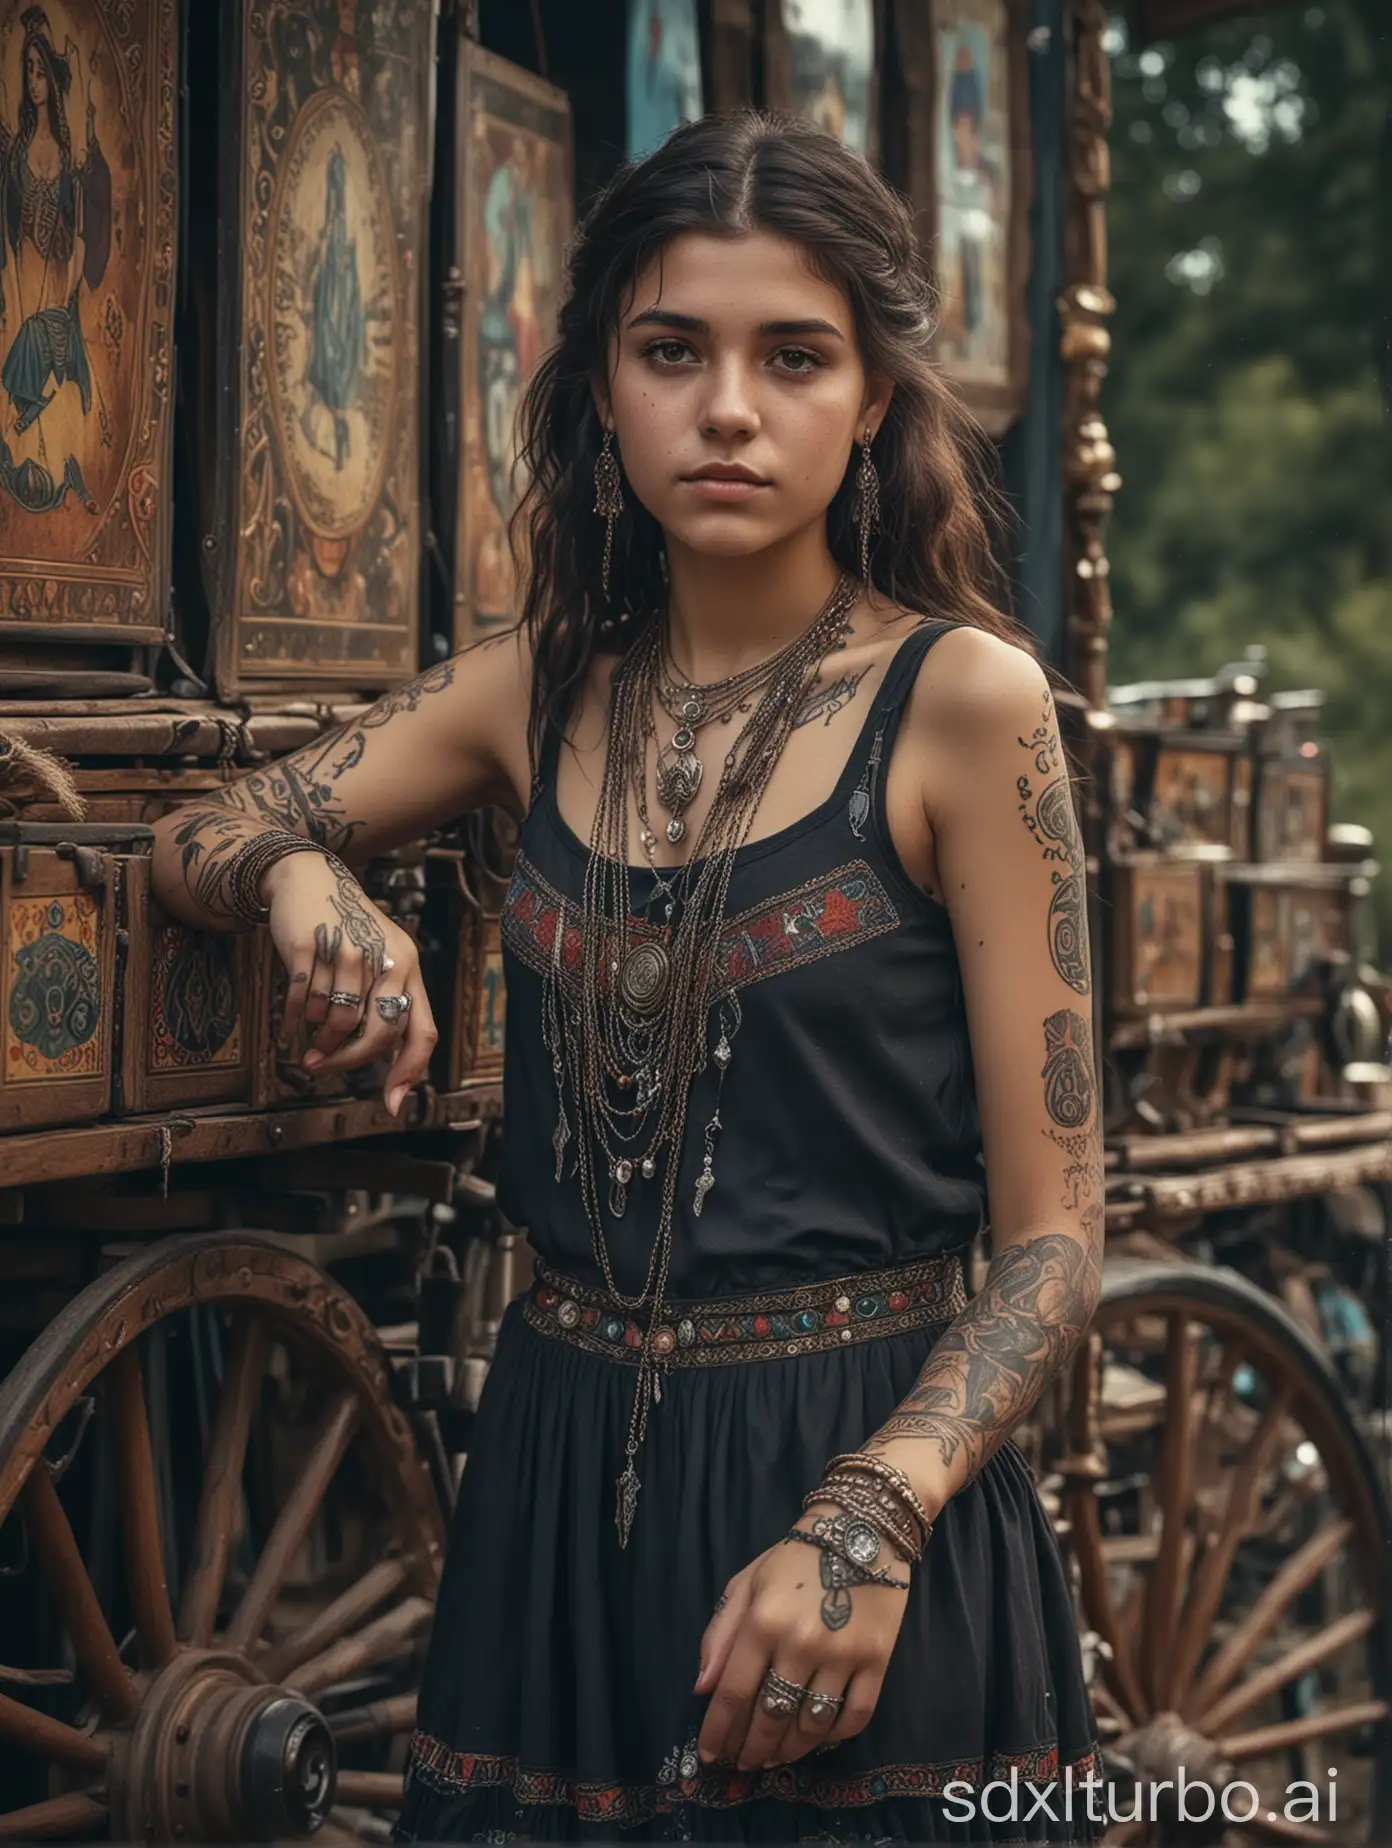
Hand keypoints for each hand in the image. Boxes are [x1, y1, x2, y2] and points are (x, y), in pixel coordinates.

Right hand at [262, 852, 437, 1115]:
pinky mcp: (309, 944)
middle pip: (376, 1034)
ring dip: (319, 1041)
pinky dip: (294, 1019)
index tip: (390, 1105)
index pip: (421, 1030)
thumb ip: (388, 1006)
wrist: (307, 878)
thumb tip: (393, 1069)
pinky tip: (290, 1023)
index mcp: (408, 966)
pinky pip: (302, 1001)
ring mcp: (346, 950)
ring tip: (309, 1042)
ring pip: (336, 1021)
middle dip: (348, 1061)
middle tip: (322, 1069)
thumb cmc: (347, 930)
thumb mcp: (381, 959)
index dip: (408, 1072)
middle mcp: (385, 958)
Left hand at [693, 1504, 909, 1772]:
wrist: (862, 1530)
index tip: (711, 1755)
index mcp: (763, 1620)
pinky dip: (833, 1738)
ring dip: (788, 1751)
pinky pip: (854, 1717)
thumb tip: (702, 1689)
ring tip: (774, 1758)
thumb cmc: (795, 1558)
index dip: (718, 1731)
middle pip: (770, 1717)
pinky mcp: (877, 1661)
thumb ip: (720, 1633)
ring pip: (810, 1726)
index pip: (733, 1693)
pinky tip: (816, 1740)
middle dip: (751, 1750)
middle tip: (743, 1763)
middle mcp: (800, 1642)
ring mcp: (842, 1655)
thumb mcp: (747, 1583)